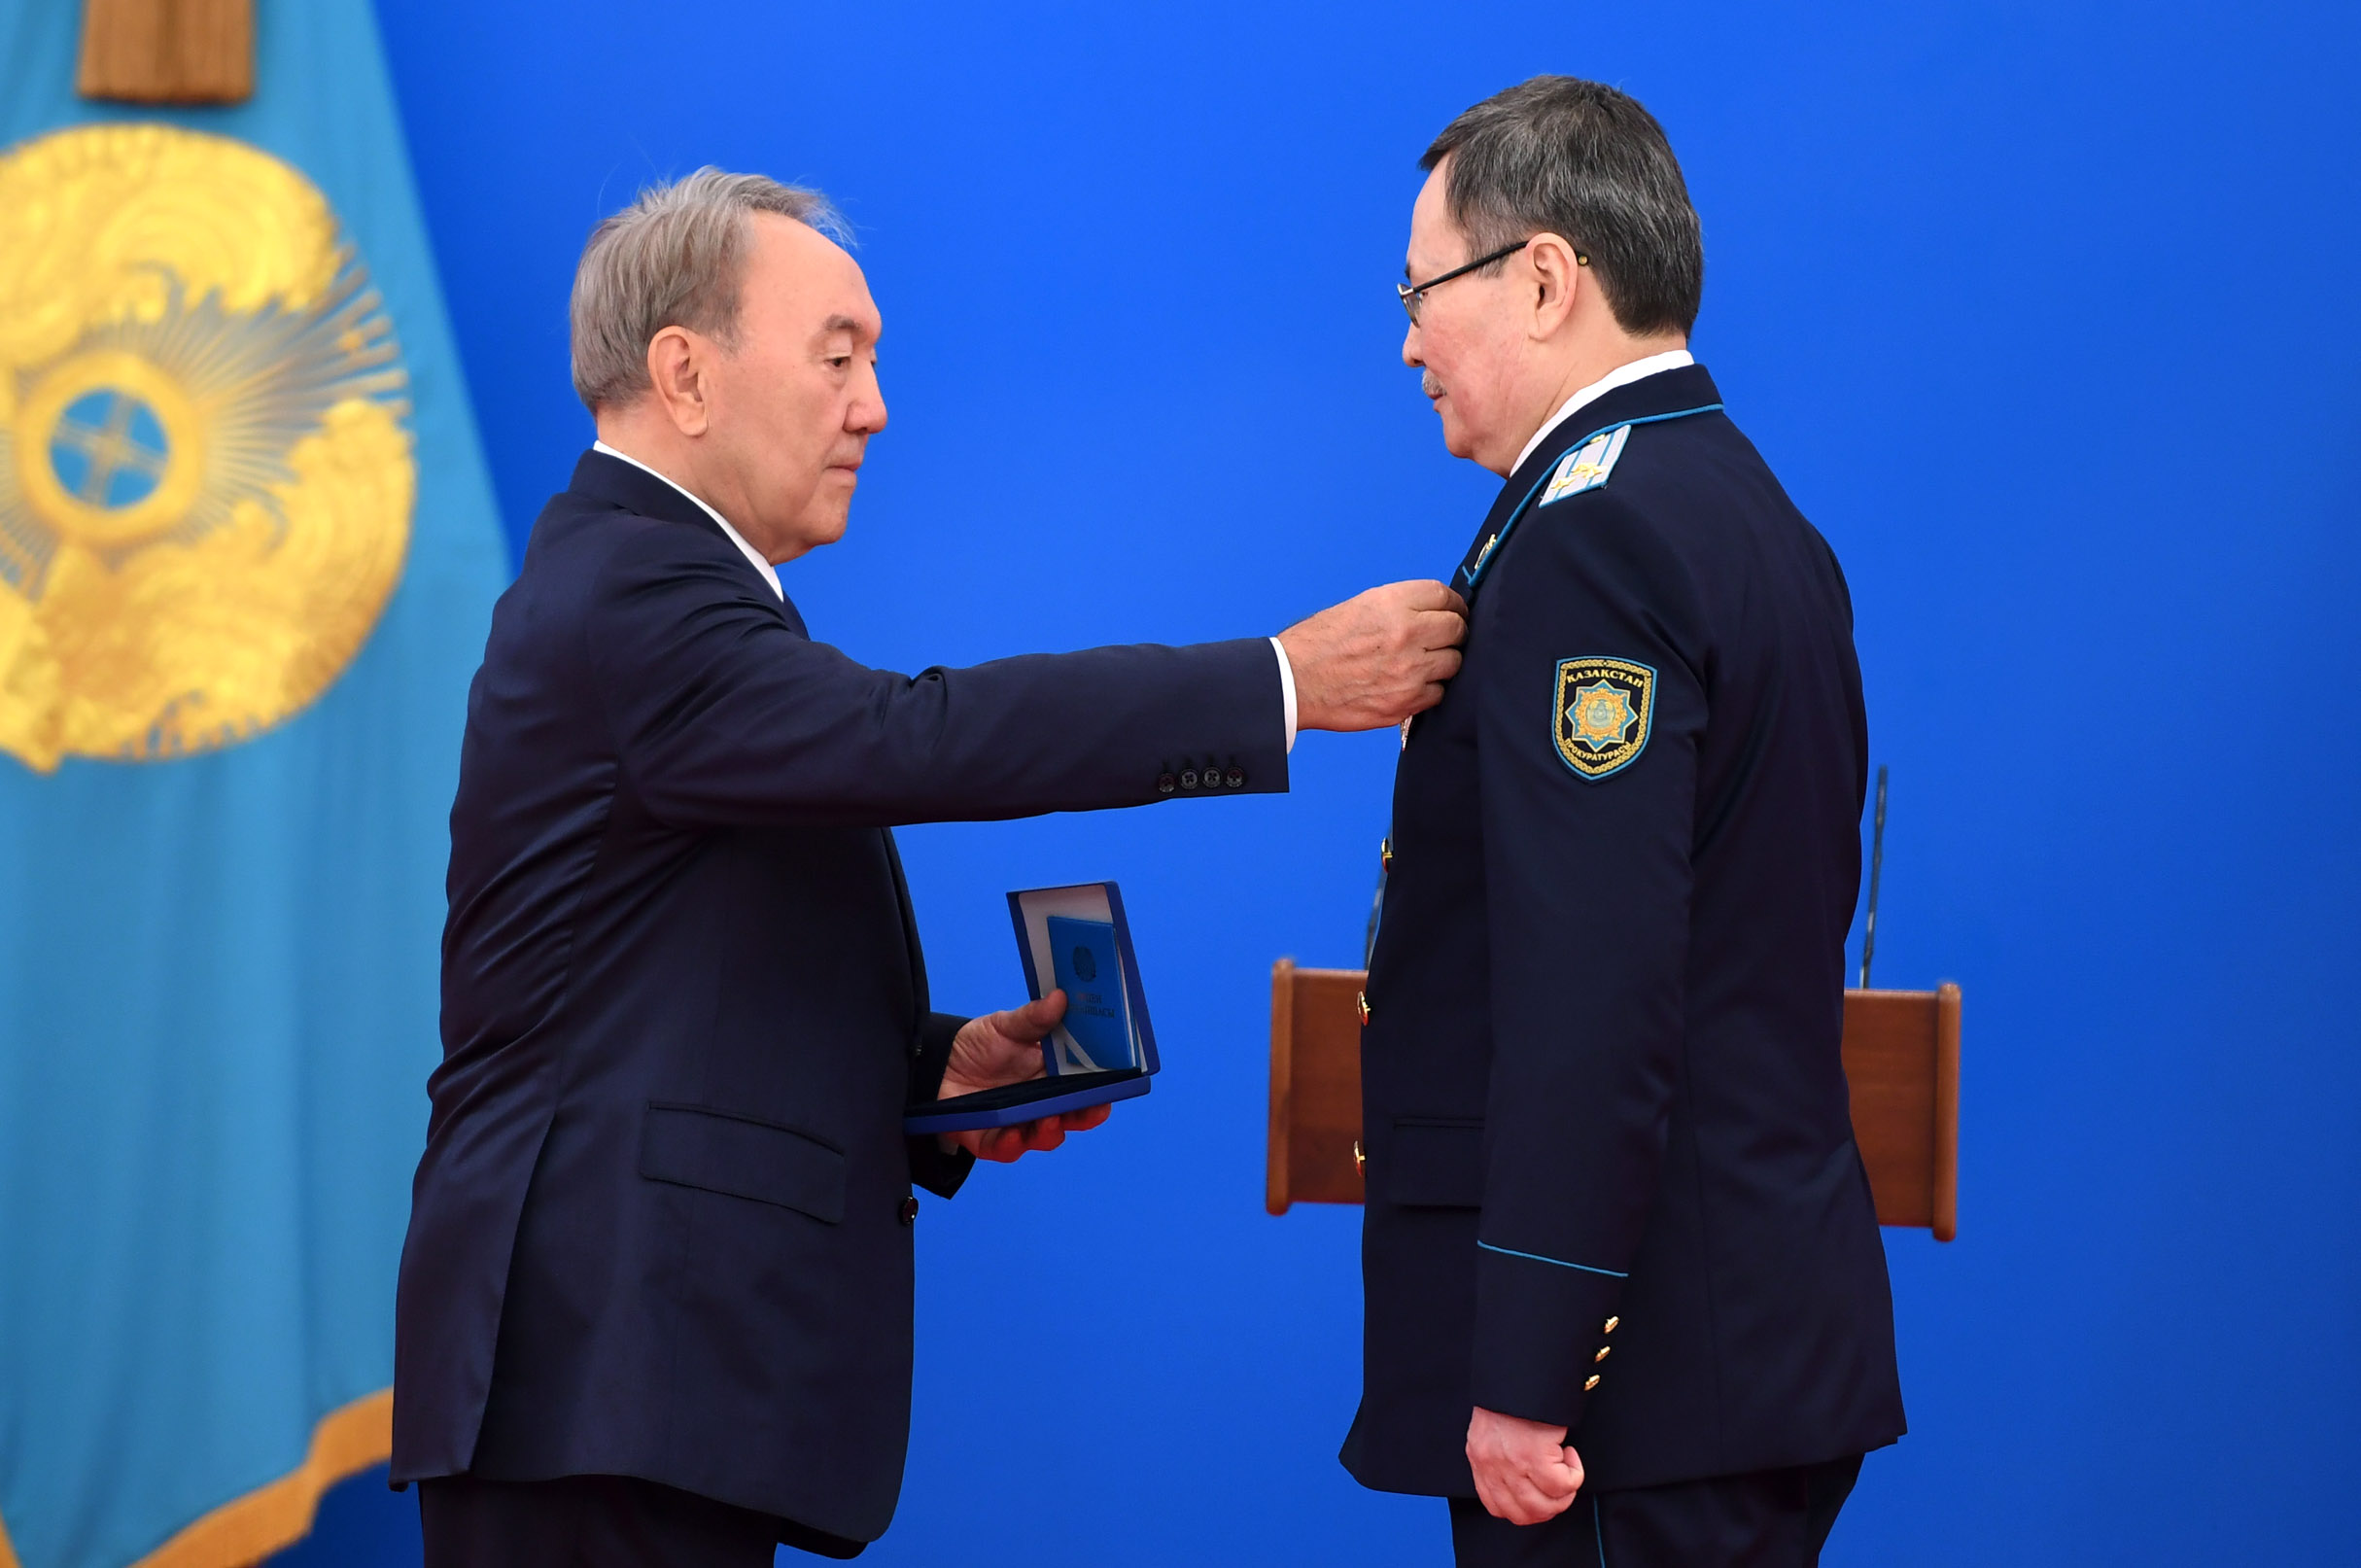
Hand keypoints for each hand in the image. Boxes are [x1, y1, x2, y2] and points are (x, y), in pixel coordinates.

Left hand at [937, 991, 1113, 1162]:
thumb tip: (1060, 997)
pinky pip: (1006, 1150)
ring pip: (1046, 1137)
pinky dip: (1012, 1145)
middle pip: (1073, 1116)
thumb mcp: (1004, 1026)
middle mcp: (1041, 1103)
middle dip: (1084, 1115)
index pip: (1086, 1087)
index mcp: (1053, 1075)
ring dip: (1051, 1132)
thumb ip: (1032, 1018)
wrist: (936, 1064)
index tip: (1114, 1087)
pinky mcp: (991, 1140)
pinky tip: (1012, 1134)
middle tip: (1090, 1109)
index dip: (1102, 1090)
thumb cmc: (978, 1046)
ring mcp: (1018, 1123)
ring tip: (1048, 1121)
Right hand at [1277, 580, 1466, 731]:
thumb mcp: (1360, 607)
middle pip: (1458, 629)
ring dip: (1442, 663)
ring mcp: (1410, 671)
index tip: (1453, 612)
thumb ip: (1400, 607)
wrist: (1294, 681)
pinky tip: (1409, 685)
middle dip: (1453, 633)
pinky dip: (1428, 690)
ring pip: (1453, 663)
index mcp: (1393, 603)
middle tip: (1441, 640)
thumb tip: (1433, 612)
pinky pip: (1438, 694)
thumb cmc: (1318, 643)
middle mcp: (1407, 633)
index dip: (1453, 606)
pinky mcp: (1406, 702)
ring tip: (1421, 665)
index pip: (1446, 597)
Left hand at [1465, 1406, 1583, 1525]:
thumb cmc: (1514, 1394)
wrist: (1520, 1368)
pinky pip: (1563, 1486)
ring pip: (1544, 1506)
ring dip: (1564, 1494)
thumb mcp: (1494, 1429)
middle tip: (1560, 1486)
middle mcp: (1491, 1465)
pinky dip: (1574, 1475)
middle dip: (1549, 1507)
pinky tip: (1570, 1453)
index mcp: (1479, 1458)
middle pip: (1523, 1514)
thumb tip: (1524, 1481)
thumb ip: (1502, 1456)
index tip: (1540, 1494)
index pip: (1496, 1506)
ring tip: (1568, 1469)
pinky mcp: (1534, 1455)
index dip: (1524, 1509)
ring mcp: (1511, 1463)